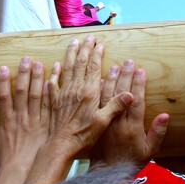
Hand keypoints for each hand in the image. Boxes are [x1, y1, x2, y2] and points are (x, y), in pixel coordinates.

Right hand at [0, 57, 48, 167]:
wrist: (20, 173)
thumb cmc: (8, 165)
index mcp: (6, 122)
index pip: (3, 97)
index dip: (2, 82)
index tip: (3, 67)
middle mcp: (20, 118)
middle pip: (21, 91)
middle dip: (23, 74)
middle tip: (26, 59)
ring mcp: (34, 121)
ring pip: (36, 95)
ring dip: (38, 78)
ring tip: (40, 63)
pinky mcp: (46, 126)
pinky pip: (49, 105)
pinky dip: (52, 92)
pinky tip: (55, 80)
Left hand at [47, 36, 131, 158]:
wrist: (61, 145)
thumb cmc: (84, 135)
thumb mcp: (104, 122)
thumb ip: (115, 106)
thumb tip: (130, 93)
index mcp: (88, 92)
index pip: (94, 68)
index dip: (97, 55)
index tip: (100, 44)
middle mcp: (75, 89)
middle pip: (80, 64)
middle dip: (85, 49)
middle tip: (89, 37)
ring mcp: (63, 93)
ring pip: (66, 68)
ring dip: (70, 54)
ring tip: (73, 42)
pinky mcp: (54, 100)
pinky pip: (54, 82)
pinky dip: (55, 72)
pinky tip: (56, 65)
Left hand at [94, 59, 168, 164]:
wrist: (106, 171)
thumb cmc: (130, 160)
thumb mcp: (149, 150)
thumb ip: (158, 133)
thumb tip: (166, 115)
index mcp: (131, 126)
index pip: (135, 100)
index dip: (138, 84)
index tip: (141, 70)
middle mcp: (116, 121)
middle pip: (120, 93)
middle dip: (126, 75)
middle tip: (129, 61)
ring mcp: (103, 120)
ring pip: (106, 95)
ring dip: (110, 78)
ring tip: (115, 65)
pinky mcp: (94, 122)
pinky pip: (95, 103)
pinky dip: (97, 90)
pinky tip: (98, 78)